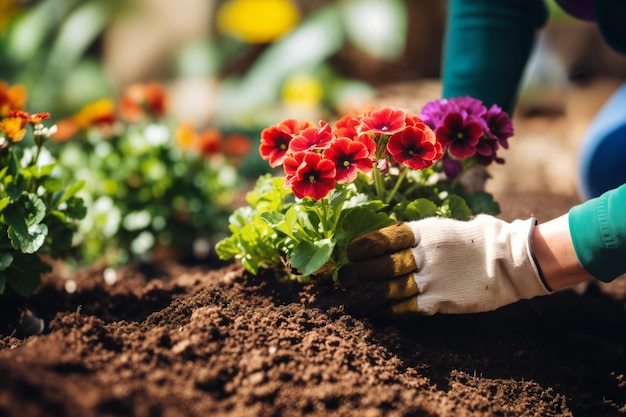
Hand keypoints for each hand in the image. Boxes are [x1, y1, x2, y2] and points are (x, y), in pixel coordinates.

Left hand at [338, 215, 550, 315]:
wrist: (509, 260)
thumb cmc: (472, 241)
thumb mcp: (441, 228)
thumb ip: (413, 236)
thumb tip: (382, 242)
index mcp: (424, 232)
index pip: (384, 237)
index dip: (362, 246)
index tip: (349, 253)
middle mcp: (424, 254)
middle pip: (380, 265)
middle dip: (357, 273)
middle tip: (342, 279)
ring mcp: (432, 279)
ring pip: (388, 289)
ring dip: (365, 295)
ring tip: (349, 299)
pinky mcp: (440, 301)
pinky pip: (406, 307)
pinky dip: (386, 311)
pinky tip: (373, 312)